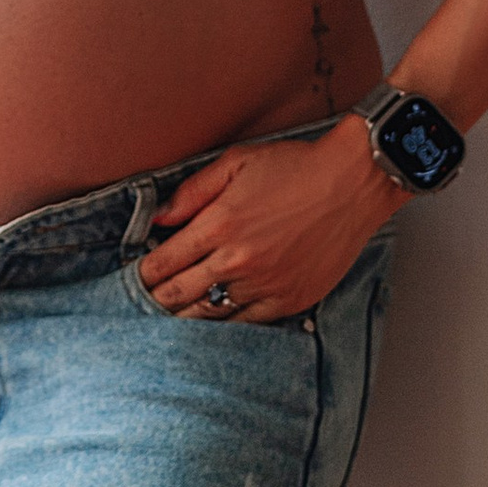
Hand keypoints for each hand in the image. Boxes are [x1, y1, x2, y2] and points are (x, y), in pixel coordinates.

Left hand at [135, 121, 403, 324]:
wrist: (354, 182)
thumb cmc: (297, 167)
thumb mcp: (236, 162)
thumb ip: (192, 192)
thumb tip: (158, 219)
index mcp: (218, 225)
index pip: (163, 264)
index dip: (142, 276)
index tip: (132, 281)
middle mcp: (237, 261)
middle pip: (179, 295)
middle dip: (155, 301)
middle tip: (142, 306)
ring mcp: (265, 284)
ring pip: (210, 314)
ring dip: (185, 317)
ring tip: (170, 319)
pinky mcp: (290, 299)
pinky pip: (247, 323)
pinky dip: (226, 324)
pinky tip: (214, 321)